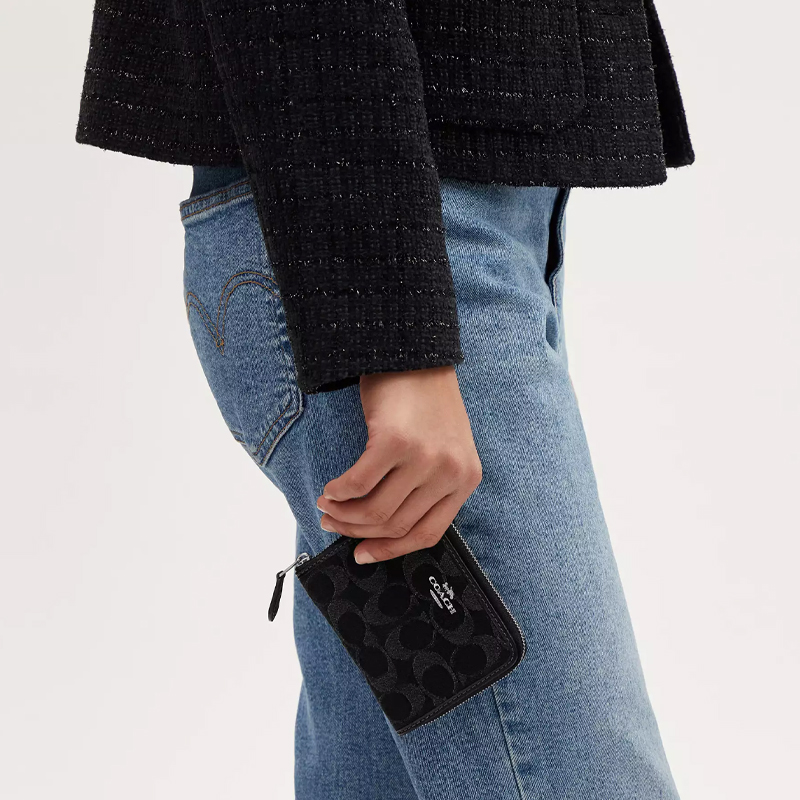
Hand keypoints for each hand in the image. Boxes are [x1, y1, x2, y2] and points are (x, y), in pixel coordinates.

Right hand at [316, 366, 481, 563]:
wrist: (416, 353)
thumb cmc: (425, 402)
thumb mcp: (442, 448)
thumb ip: (425, 485)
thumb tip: (381, 527)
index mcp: (465, 479)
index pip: (427, 533)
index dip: (390, 550)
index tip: (363, 554)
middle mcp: (449, 472)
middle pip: (395, 523)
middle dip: (358, 532)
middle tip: (333, 525)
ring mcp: (424, 458)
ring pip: (375, 509)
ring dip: (344, 515)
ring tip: (327, 507)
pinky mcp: (395, 442)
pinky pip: (358, 484)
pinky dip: (339, 493)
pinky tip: (330, 491)